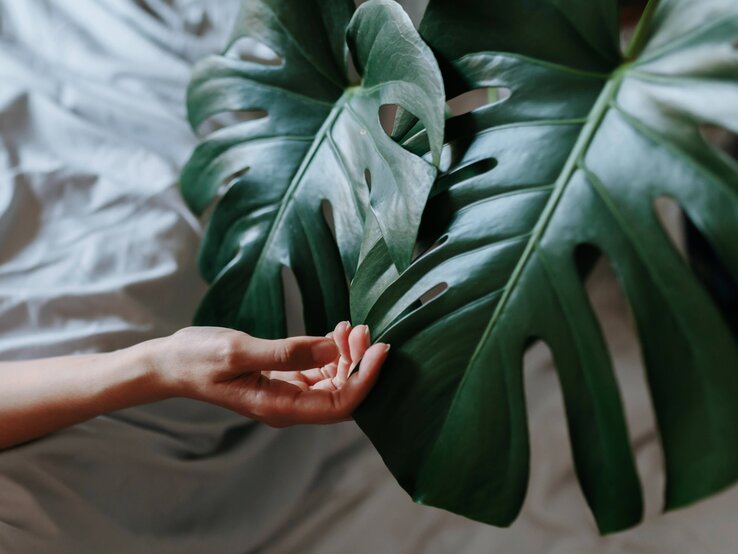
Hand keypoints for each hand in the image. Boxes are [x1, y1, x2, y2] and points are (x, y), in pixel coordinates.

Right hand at [148, 322, 388, 426]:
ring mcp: (287, 394)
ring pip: (334, 381)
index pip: (340, 404)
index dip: (366, 379)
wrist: (171, 363)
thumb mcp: (239, 351)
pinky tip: (335, 331)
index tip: (380, 348)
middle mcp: (289, 406)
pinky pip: (319, 371)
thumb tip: (332, 350)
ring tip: (350, 326)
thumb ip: (287, 352)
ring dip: (348, 355)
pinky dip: (332, 352)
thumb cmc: (198, 358)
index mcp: (281, 407)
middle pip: (343, 394)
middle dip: (360, 363)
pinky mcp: (284, 379)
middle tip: (362, 328)